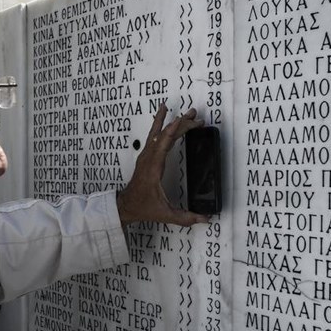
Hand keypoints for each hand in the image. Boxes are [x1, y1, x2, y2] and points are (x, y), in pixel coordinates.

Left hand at [117, 104, 210, 226]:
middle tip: (195, 116)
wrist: (126, 205)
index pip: (163, 145)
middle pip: (165, 135)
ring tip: (186, 112)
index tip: (182, 120)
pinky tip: (163, 114)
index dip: (173, 131)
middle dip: (181, 124)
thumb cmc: (143, 207)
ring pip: (160, 133)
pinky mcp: (147, 156)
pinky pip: (155, 135)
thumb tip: (205, 219)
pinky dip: (161, 124)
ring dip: (173, 122)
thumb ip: (185, 218)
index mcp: (153, 168)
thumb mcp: (165, 214)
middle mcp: (149, 158)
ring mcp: (147, 155)